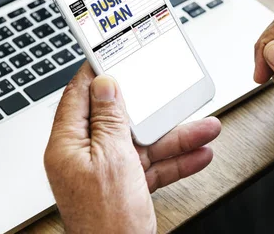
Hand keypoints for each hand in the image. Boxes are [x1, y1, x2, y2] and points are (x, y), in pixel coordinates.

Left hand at [44, 62, 220, 233]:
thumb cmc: (107, 222)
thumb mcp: (112, 159)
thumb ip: (109, 119)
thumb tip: (105, 85)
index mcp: (69, 145)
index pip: (79, 96)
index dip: (97, 74)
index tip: (113, 55)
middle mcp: (84, 156)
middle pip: (119, 119)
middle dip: (152, 109)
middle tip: (168, 91)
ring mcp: (106, 172)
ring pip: (141, 143)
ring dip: (174, 136)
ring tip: (204, 127)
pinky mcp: (125, 187)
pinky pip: (151, 165)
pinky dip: (174, 160)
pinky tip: (198, 153)